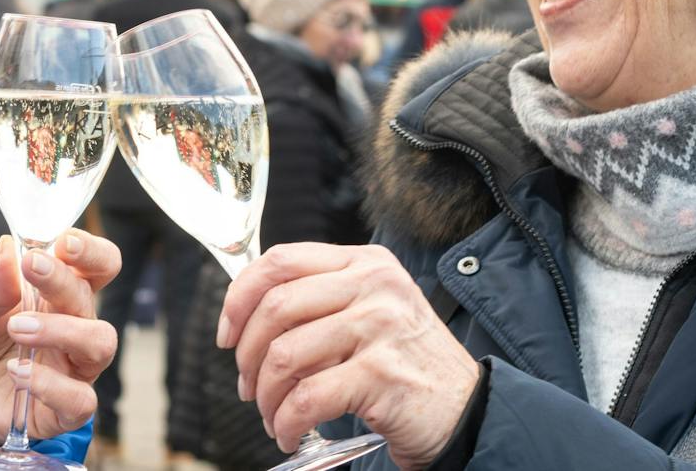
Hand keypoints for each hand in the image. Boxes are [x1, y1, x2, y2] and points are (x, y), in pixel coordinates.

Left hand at [0, 232, 120, 447]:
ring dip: (61, 330)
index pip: (97, 266)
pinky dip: (51, 385)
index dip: (92, 251)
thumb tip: (9, 247)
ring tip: (16, 328)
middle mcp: (70, 329)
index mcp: (56, 294)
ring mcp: (68, 370)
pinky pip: (80, 401)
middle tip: (31, 269)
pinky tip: (16, 372)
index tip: (64, 242)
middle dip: (64, 283)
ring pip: (99, 345)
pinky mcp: (59, 412)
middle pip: (92, 303)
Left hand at [218, 243, 479, 469]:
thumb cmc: (406, 364)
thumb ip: (320, 300)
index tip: (228, 334)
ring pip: (285, 355)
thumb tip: (244, 316)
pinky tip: (289, 433)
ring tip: (272, 415)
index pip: (281, 261)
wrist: (467, 411)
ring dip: (265, 396)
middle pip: (276, 307)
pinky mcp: (382, 375)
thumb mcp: (371, 310)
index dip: (240, 297)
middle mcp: (375, 286)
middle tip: (248, 386)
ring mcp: (380, 328)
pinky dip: (286, 422)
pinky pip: (307, 398)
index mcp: (366, 262)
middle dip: (246, 355)